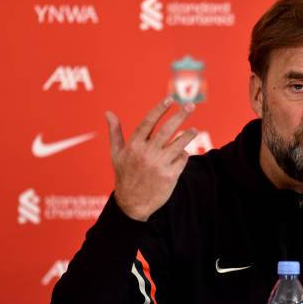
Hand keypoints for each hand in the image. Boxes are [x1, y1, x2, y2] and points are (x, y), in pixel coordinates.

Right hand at [105, 96, 197, 220]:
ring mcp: (159, 165)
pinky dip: (183, 155)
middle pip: (167, 129)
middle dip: (180, 115)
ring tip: (194, 129)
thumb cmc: (125, 176)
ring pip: (179, 144)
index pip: (148, 122)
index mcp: (134, 146)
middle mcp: (147, 154)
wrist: (133, 204)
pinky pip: (182, 159)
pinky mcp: (170, 176)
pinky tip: (181, 154)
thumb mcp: (116, 155)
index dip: (160, 109)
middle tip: (190, 106)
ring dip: (189, 134)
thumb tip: (108, 113)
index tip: (170, 99)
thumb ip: (115, 133)